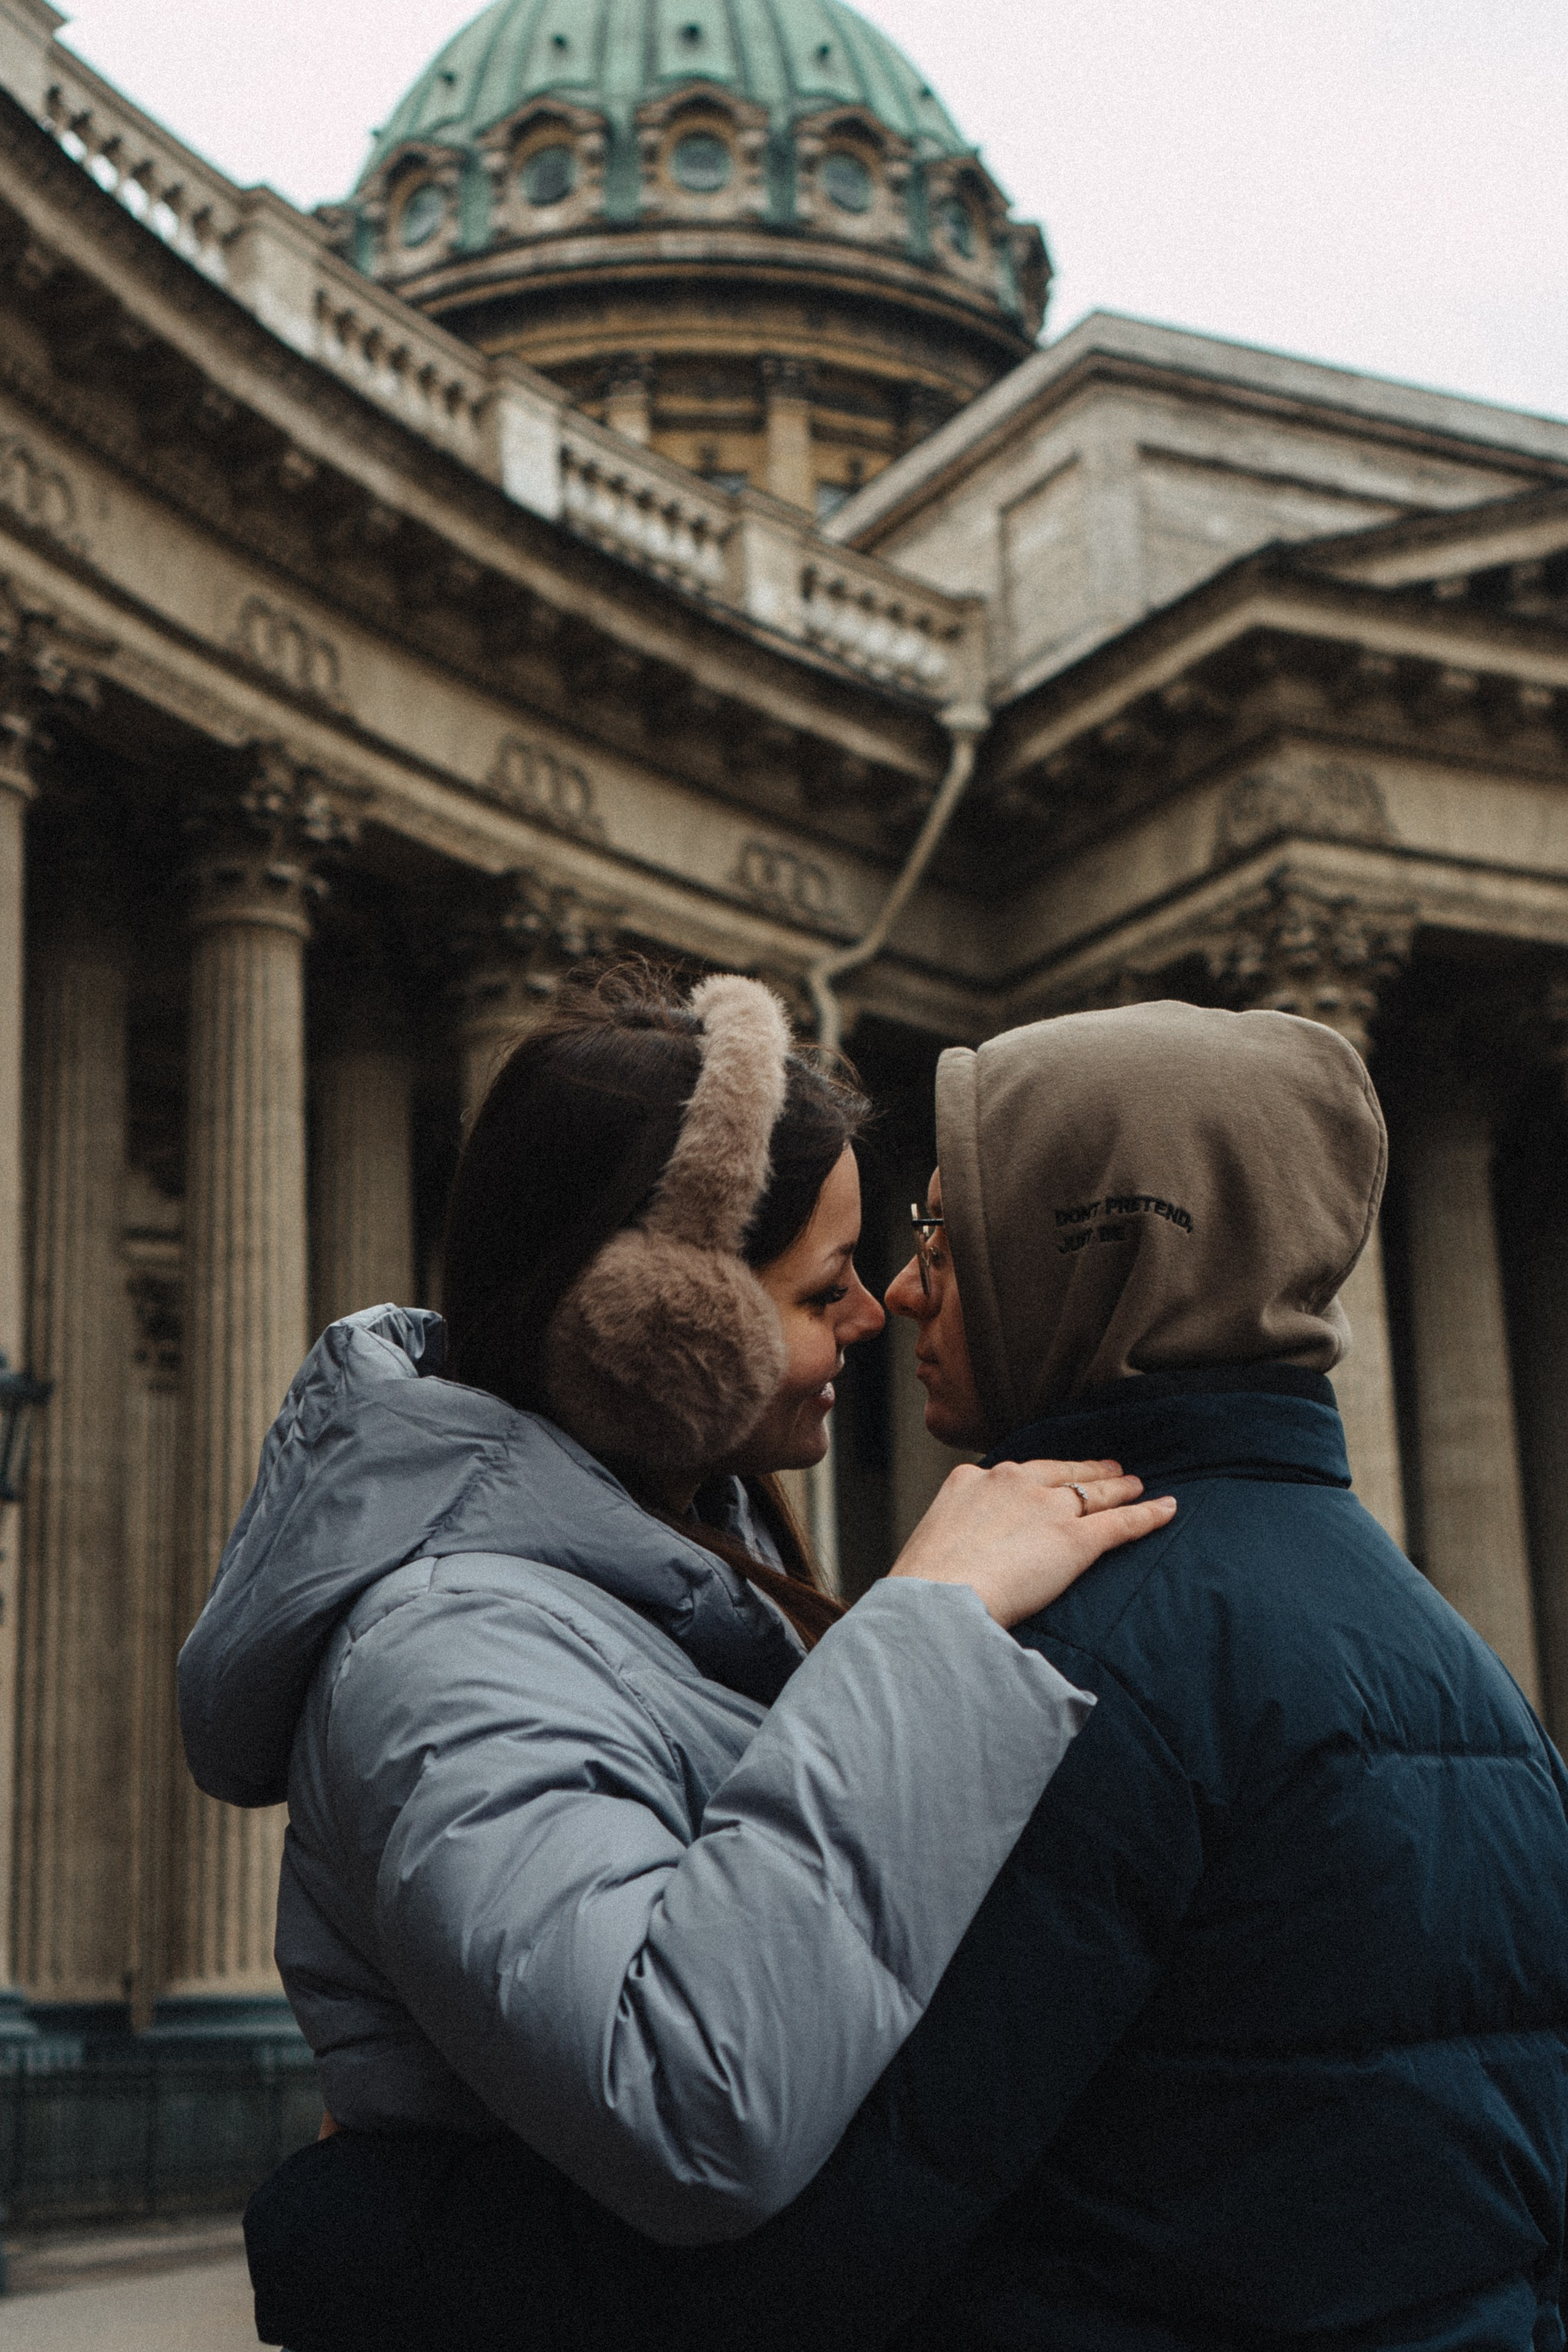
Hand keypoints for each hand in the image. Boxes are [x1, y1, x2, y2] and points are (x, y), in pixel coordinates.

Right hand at [888, 1457, 1175, 1629]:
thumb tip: (964, 1556)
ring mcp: (1045, 1508)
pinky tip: (1167, 1508)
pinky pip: (1121, 1522)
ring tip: (1135, 1484)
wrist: (936, 1600)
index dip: (1042, 1475)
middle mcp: (1011, 1482)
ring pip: (1093, 1492)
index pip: (1017, 1472)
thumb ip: (959, 1535)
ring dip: (1118, 1487)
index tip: (1053, 1477)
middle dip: (1087, 1470)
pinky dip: (1148, 1514)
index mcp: (971, 1479)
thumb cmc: (923, 1586)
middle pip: (1061, 1473)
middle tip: (1108, 1468)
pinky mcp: (1074, 1539)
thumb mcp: (933, 1541)